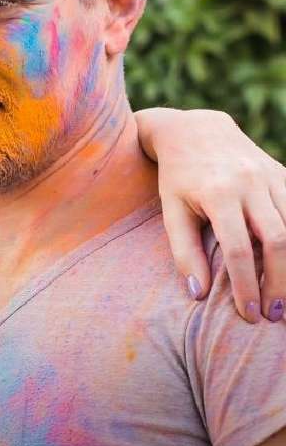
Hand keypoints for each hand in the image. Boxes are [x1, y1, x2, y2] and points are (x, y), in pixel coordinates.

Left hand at [134, 108, 285, 321]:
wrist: (196, 130)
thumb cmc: (178, 177)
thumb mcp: (171, 211)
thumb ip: (183, 252)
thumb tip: (199, 293)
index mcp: (218, 192)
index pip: (238, 249)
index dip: (246, 286)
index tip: (248, 314)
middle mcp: (250, 182)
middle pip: (278, 240)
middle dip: (279, 282)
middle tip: (274, 314)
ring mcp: (271, 176)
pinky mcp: (284, 174)